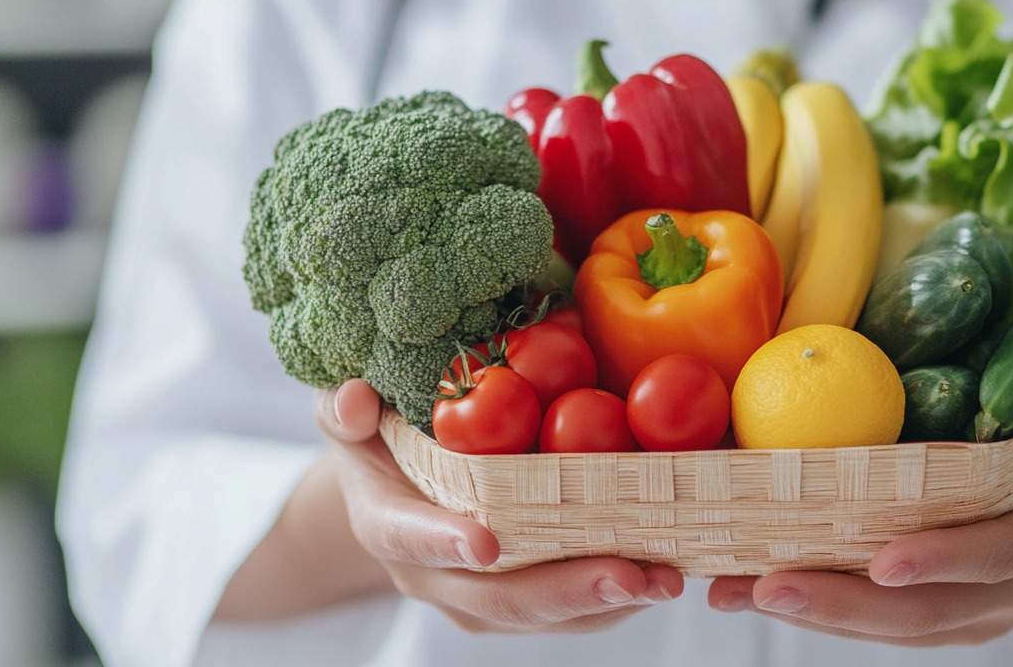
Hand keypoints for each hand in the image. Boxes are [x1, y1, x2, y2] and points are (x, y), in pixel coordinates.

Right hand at [318, 379, 683, 632]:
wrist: (393, 484)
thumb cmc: (376, 431)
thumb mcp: (351, 410)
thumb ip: (347, 406)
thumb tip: (358, 398)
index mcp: (387, 524)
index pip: (408, 539)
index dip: (443, 542)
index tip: (486, 542)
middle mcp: (434, 576)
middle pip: (496, 597)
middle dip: (563, 590)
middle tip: (629, 575)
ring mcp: (478, 598)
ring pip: (541, 615)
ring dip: (605, 602)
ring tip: (665, 580)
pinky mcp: (520, 602)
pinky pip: (569, 614)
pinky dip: (616, 599)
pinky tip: (665, 572)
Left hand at [707, 348, 1012, 648]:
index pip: (998, 558)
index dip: (946, 560)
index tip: (884, 559)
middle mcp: (1011, 592)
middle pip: (924, 614)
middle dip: (843, 604)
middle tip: (766, 582)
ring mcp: (971, 615)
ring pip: (887, 628)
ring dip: (810, 612)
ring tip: (730, 589)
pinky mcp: (934, 619)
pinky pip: (872, 625)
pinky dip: (813, 608)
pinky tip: (746, 586)